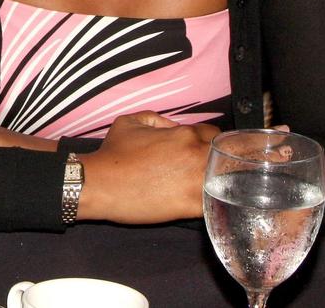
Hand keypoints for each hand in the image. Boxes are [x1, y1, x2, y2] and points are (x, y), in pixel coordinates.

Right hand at [78, 112, 220, 222]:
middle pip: (225, 157)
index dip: (208, 143)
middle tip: (205, 171)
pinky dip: (213, 204)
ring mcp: (195, 182)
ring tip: (208, 189)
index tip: (201, 152)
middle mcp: (195, 155)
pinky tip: (204, 205)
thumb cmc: (113, 153)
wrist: (99, 184)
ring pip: (225, 181)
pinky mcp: (190, 206)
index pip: (214, 135)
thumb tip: (172, 127)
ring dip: (220, 184)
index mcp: (185, 134)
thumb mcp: (130, 122)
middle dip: (219, 162)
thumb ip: (157, 118)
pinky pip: (215, 204)